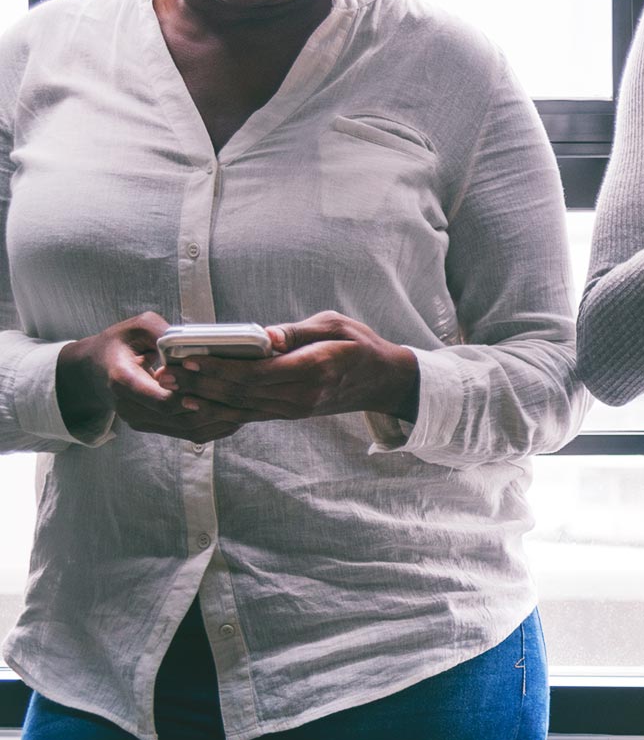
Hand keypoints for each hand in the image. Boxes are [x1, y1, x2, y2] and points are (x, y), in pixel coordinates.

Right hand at [56, 313, 243, 443]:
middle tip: (245, 396)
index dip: (191, 396)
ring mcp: (141, 420)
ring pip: (186, 429)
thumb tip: (191, 338)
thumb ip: (161, 332)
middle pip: (180, 418)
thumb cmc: (119, 343)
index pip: (161, 400)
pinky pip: (186, 433)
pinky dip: (212, 426)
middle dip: (214, 408)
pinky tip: (235, 416)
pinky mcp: (152, 426)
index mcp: (123, 381)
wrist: (94, 371)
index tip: (215, 384)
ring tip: (247, 406)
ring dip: (218, 420)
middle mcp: (130, 407)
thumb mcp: (136, 327)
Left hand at [166, 311, 419, 423]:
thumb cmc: (359, 345)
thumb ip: (296, 331)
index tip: (190, 357)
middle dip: (200, 383)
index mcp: (313, 370)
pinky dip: (220, 409)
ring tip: (171, 387)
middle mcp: (301, 396)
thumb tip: (262, 335)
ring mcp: (294, 410)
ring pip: (240, 408)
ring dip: (203, 398)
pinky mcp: (289, 414)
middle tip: (166, 372)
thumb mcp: (334, 325)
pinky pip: (249, 415)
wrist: (382, 381)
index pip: (256, 373)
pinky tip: (196, 402)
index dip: (219, 368)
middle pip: (241, 393)